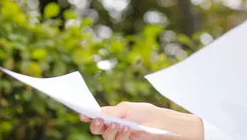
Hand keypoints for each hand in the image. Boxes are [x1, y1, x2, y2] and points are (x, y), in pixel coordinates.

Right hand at [80, 101, 202, 139]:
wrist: (163, 124)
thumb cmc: (147, 113)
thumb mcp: (128, 109)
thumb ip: (111, 112)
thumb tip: (94, 112)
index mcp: (112, 116)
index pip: (96, 116)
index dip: (87, 115)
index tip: (82, 113)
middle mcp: (113, 127)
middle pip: (97, 129)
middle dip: (96, 125)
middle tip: (98, 120)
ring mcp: (119, 137)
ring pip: (106, 136)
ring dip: (111, 130)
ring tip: (120, 123)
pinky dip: (120, 135)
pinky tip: (127, 128)